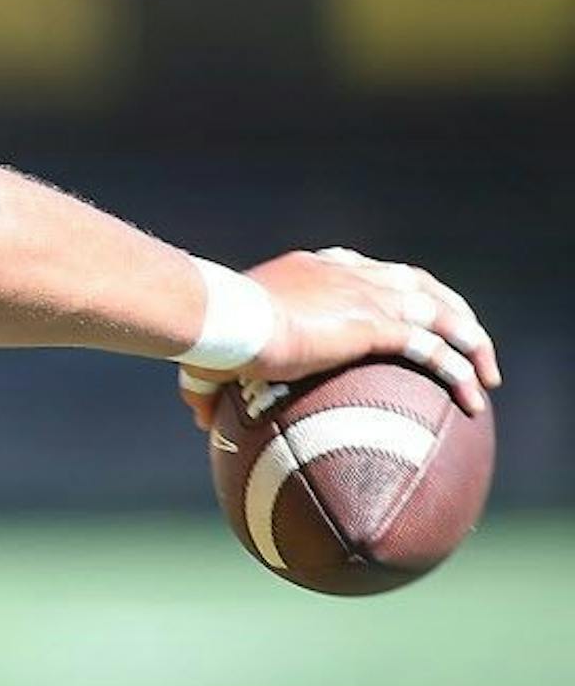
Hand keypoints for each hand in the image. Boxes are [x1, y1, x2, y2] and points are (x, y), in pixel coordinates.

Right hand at [177, 248, 499, 428]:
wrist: (227, 320)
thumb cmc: (212, 335)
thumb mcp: (212, 356)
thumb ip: (209, 384)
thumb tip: (198, 418)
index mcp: (311, 269)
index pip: (362, 267)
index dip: (389, 285)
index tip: (402, 307)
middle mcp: (345, 273)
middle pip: (414, 280)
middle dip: (448, 306)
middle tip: (464, 339)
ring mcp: (363, 295)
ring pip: (439, 309)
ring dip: (470, 339)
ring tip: (487, 373)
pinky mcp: (373, 324)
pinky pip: (434, 348)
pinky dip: (459, 371)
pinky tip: (474, 398)